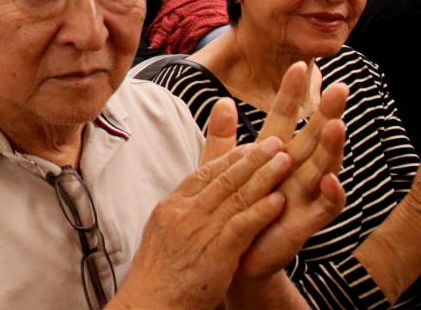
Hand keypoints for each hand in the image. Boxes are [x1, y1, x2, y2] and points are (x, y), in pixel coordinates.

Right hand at [116, 139, 291, 309]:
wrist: (151, 304)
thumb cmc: (158, 278)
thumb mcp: (161, 237)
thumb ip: (180, 218)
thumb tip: (191, 204)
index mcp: (171, 207)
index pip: (203, 174)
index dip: (229, 159)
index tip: (249, 146)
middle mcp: (184, 213)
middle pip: (223, 178)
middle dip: (252, 158)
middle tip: (275, 142)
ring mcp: (199, 231)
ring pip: (236, 196)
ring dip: (264, 176)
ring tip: (285, 161)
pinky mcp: (216, 253)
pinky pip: (242, 225)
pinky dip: (261, 211)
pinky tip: (279, 200)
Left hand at [238, 63, 348, 276]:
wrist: (230, 253)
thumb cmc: (229, 206)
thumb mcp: (220, 168)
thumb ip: (222, 137)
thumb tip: (222, 100)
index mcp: (272, 154)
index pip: (285, 119)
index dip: (292, 94)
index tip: (299, 67)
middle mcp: (293, 171)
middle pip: (313, 137)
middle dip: (326, 112)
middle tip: (340, 88)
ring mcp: (302, 195)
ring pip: (323, 167)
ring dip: (331, 147)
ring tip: (336, 125)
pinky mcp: (305, 222)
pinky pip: (324, 208)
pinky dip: (330, 194)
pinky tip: (330, 179)